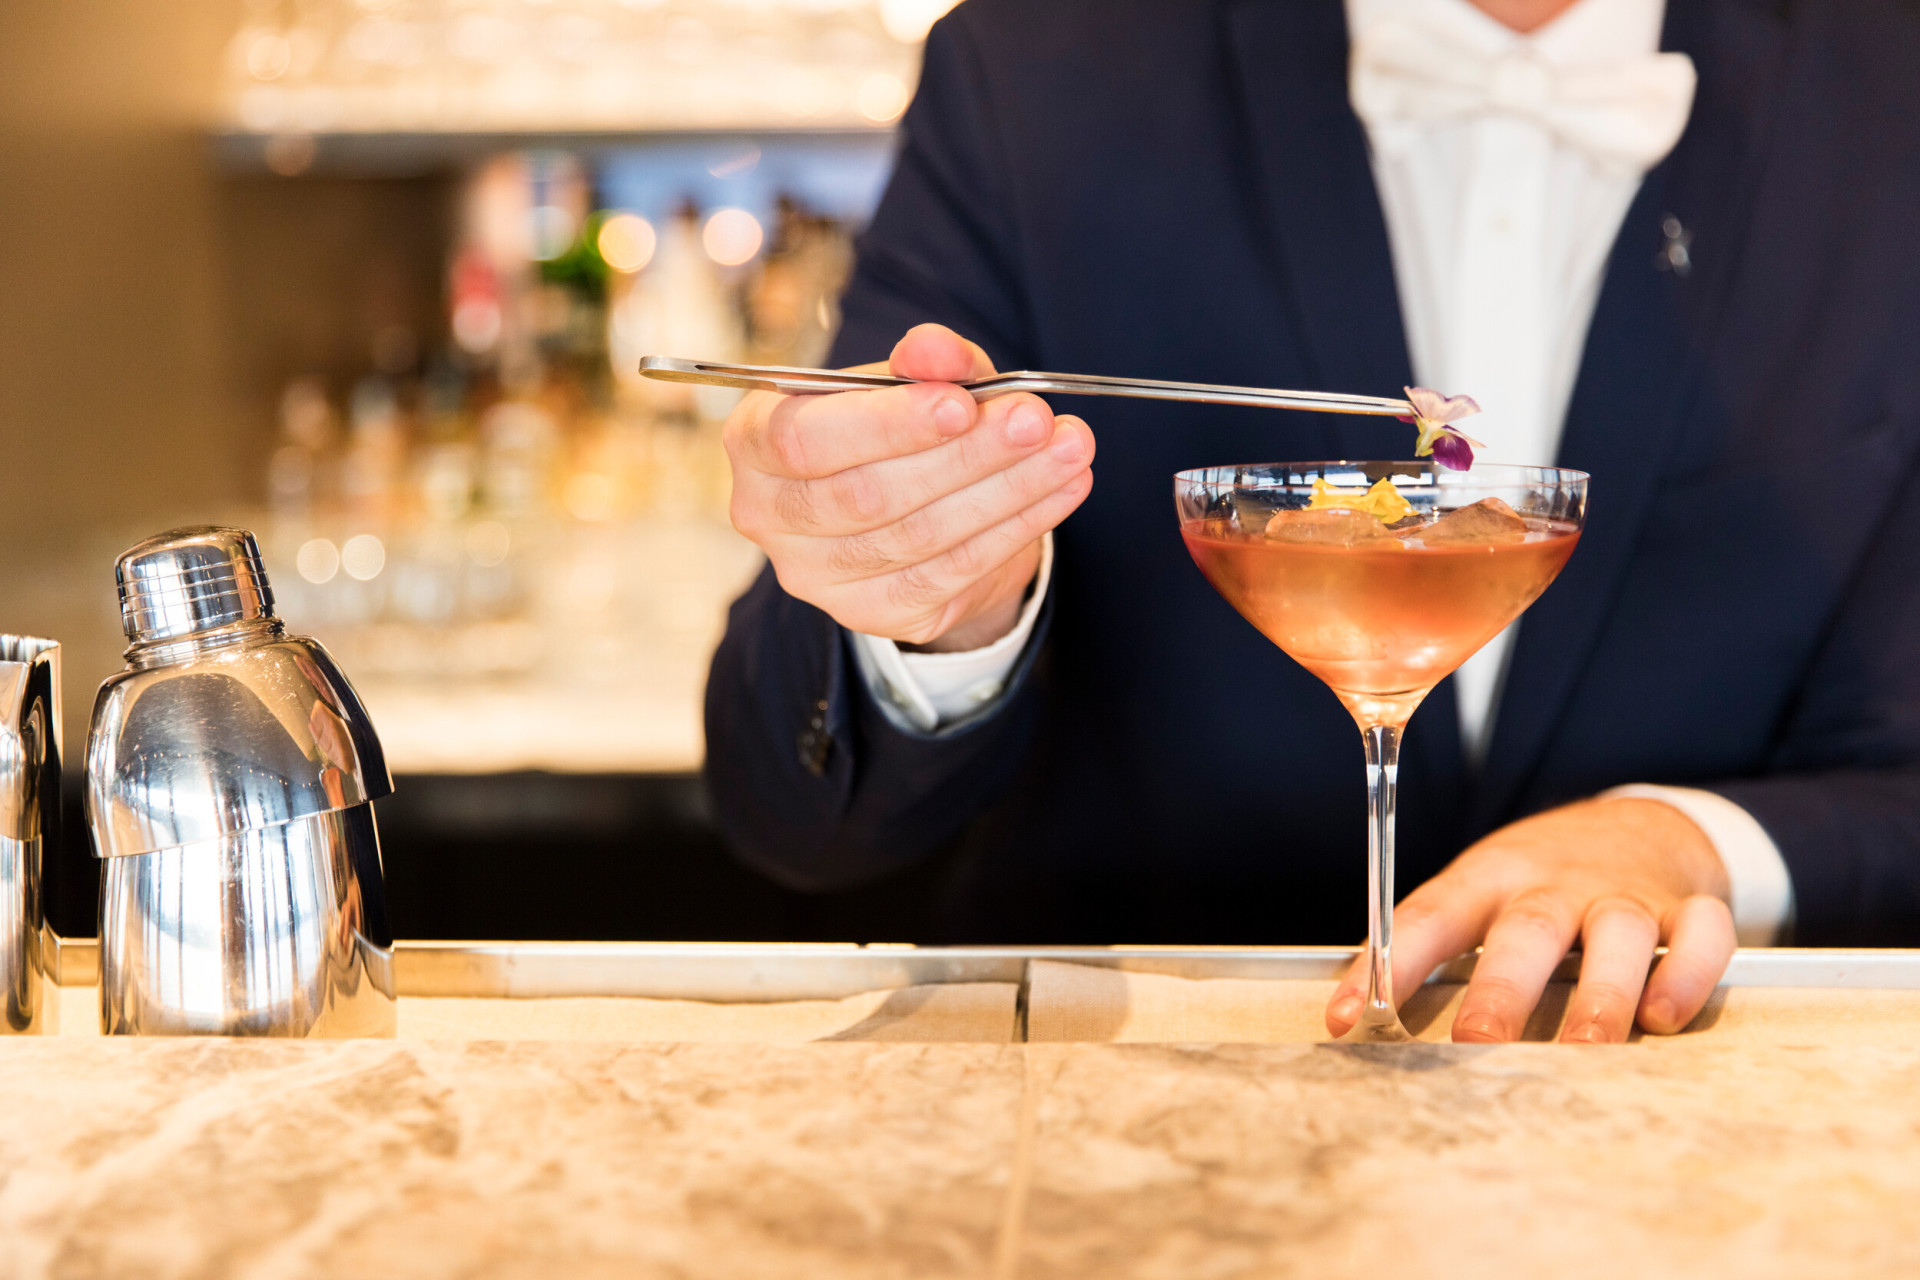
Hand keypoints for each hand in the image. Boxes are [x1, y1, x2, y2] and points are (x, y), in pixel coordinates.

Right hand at [723, 324, 1094, 650]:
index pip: (804, 441)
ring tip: (1067, 449)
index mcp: (756, 439)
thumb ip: (926, 359)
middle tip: (1036, 422)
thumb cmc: (898, 427)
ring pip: (918, 537)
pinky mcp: (871, 613)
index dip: (886, 426)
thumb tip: (937, 352)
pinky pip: (949, 573)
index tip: (963, 403)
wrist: (911, 503)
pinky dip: (1014, 529)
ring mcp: (817, 575)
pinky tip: (1060, 491)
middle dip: (965, 456)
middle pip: (868, 495)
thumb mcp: (912, 379)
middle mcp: (770, 515)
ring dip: (1006, 491)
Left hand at [1325, 797, 1737, 1042]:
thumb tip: (1354, 1014)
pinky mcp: (1687, 909)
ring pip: (1617, 935)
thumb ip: (1431, 945)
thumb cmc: (1538, 879)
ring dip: (1601, 994)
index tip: (1349, 1021)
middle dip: (1501, 991)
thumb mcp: (1477, 891)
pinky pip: (1700, 935)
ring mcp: (1623, 895)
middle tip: (1478, 1044)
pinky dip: (1687, 973)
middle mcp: (1553, 885)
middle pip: (1525, 931)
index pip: (1427, 918)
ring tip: (1584, 1048)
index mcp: (1486, 879)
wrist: (1640, 824)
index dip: (1386, 967)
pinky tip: (1663, 1017)